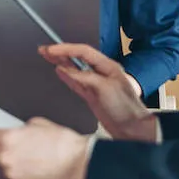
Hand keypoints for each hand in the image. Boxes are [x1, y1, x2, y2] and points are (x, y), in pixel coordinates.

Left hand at [0, 119, 90, 178]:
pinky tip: (36, 166)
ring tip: (32, 156)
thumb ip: (20, 127)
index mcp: (8, 138)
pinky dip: (21, 172)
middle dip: (1, 145)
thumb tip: (16, 130)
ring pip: (4, 164)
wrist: (78, 163)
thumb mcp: (39, 124)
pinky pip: (14, 175)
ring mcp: (12, 173)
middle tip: (18, 143)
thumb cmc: (63, 144)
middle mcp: (6, 157)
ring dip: (13, 160)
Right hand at [39, 44, 157, 142]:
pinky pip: (75, 82)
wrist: (132, 129)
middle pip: (77, 58)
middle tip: (45, 49)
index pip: (83, 52)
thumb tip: (66, 70)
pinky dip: (66, 76)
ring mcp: (95, 85)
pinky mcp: (91, 96)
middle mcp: (101, 73)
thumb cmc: (126, 108)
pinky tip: (59, 71)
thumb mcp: (104, 87)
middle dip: (60, 53)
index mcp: (108, 66)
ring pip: (74, 70)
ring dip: (60, 62)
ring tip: (48, 56)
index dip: (65, 49)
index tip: (52, 49)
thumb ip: (84, 77)